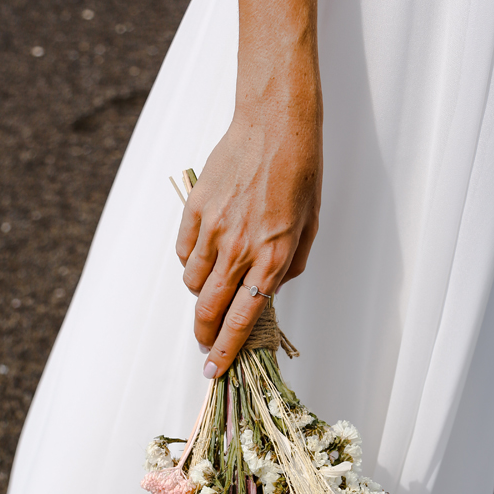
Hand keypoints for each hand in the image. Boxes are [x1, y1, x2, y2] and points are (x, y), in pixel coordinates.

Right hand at [175, 84, 321, 378]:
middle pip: (209, 310)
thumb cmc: (299, 173)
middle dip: (205, 336)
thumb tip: (268, 291)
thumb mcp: (309, 227)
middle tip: (205, 344)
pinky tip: (205, 253)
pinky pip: (184, 253)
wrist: (274, 124)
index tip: (215, 370)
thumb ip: (288, 266)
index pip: (241, 320)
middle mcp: (240, 250)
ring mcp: (214, 230)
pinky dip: (191, 262)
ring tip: (213, 285)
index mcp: (273, 259)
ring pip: (192, 284)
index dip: (226, 351)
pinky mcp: (195, 210)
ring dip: (200, 295)